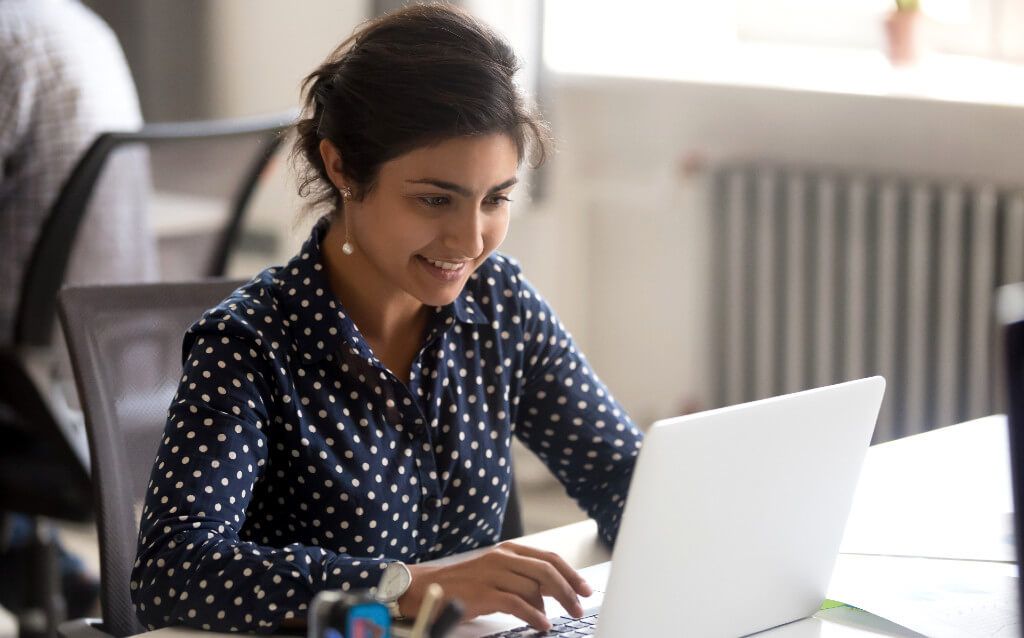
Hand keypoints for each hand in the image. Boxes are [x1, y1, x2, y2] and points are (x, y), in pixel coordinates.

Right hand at [397, 542, 592, 630]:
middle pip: (546, 570)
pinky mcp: (484, 593)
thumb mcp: (499, 573)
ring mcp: (493, 574)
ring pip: (534, 587)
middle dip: (568, 589)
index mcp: (510, 551)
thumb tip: (554, 593)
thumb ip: (525, 579)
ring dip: (552, 605)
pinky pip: (517, 604)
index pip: (549, 557)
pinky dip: (534, 615)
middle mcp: (503, 558)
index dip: (571, 573)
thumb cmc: (467, 584)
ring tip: (560, 618)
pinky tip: (542, 624)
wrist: (430, 588)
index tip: (586, 589)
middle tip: (580, 606)